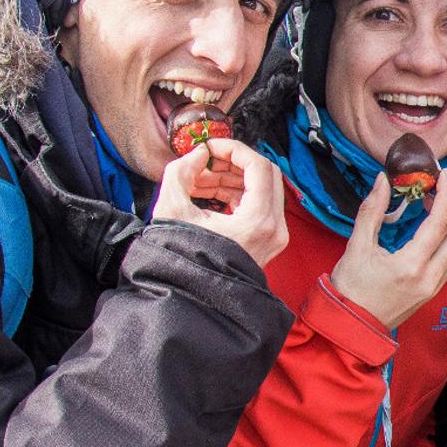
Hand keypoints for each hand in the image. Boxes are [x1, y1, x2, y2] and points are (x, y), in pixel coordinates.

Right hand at [154, 138, 287, 266]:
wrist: (192, 300)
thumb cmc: (183, 262)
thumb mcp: (171, 211)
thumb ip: (180, 172)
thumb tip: (198, 155)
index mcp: (259, 220)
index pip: (258, 165)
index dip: (232, 148)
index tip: (209, 146)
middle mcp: (275, 228)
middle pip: (264, 174)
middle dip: (230, 163)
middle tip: (203, 162)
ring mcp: (275, 237)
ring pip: (260, 189)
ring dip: (229, 179)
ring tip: (196, 181)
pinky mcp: (267, 242)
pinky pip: (257, 205)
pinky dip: (234, 195)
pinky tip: (206, 195)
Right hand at [330, 171, 446, 329]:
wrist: (350, 327)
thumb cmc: (349, 290)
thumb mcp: (356, 247)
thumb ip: (371, 211)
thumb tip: (382, 180)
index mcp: (411, 266)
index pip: (440, 223)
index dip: (445, 195)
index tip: (443, 176)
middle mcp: (429, 278)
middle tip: (444, 186)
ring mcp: (434, 287)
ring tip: (444, 204)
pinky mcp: (433, 292)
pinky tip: (440, 228)